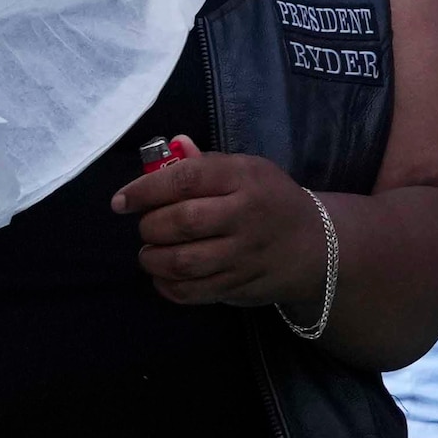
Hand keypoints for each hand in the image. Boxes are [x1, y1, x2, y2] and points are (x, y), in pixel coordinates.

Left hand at [113, 145, 331, 318]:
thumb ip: (206, 163)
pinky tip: (163, 275)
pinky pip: (191, 292)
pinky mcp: (239, 286)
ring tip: (150, 252)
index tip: (121, 201)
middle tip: (146, 227)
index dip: (146, 189)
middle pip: (182, 222)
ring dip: (153, 258)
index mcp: (245, 178)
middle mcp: (245, 215)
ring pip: (183, 262)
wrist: (316, 245)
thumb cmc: (271, 200)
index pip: (187, 179)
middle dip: (150, 226)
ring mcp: (243, 255)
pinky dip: (166, 285)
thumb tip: (173, 145)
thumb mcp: (248, 170)